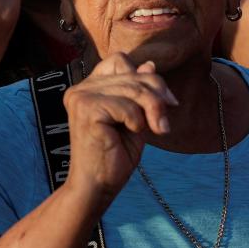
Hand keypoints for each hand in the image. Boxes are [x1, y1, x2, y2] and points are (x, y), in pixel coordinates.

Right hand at [60, 53, 180, 211]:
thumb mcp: (135, 117)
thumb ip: (139, 92)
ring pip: (134, 88)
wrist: (97, 187)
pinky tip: (133, 134)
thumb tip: (150, 64)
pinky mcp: (86, 110)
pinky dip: (138, 121)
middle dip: (157, 95)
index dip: (147, 77)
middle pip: (133, 73)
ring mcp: (81, 97)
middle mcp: (80, 88)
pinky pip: (127, 106)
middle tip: (165, 121)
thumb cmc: (115, 155)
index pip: (120, 60)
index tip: (167, 100)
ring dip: (153, 109)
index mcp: (89, 87)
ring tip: (158, 129)